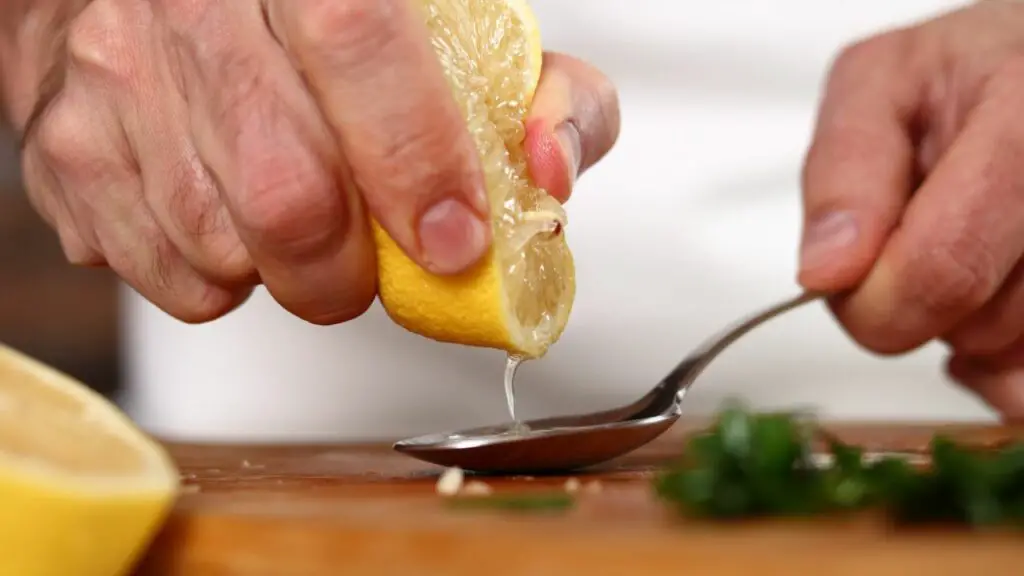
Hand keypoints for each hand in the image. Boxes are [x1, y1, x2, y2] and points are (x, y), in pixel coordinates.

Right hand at [7, 0, 619, 323]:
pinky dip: (228, 278)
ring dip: (291, 271)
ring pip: (224, 249)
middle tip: (379, 263)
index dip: (415, 160)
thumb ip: (544, 93)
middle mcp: (188, 1)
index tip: (456, 241)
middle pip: (286, 192)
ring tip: (302, 221)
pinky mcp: (64, 148)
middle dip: (355, 271)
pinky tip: (236, 218)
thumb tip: (551, 173)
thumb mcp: (462, 34)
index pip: (355, 43)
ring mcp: (112, 74)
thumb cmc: (333, 25)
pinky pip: (170, 276)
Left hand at [798, 0, 1023, 418]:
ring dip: (971, 330)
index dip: (877, 300)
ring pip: (1014, 353)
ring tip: (973, 252)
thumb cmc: (964, 74)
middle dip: (921, 307)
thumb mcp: (878, 84)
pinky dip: (1003, 366)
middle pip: (982, 323)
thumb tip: (827, 272)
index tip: (851, 282)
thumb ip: (846, 172)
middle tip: (923, 240)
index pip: (941, 265)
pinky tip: (996, 300)